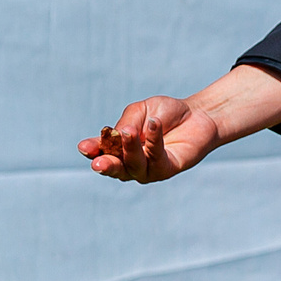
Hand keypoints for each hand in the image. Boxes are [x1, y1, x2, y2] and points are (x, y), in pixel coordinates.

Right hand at [81, 97, 223, 181]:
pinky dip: (154, 141)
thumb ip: (128, 122)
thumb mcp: (141, 111)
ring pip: (134, 165)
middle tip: (98, 162)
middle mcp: (131, 162)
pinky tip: (154, 125)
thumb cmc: (165, 114)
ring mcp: (148, 169)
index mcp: (119, 148)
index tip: (84, 147)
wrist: (197, 114)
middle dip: (106, 165)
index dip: (92, 150)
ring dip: (130, 149)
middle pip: (115, 168)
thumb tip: (118, 134)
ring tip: (128, 132)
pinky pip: (157, 158)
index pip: (101, 151)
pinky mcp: (167, 169)